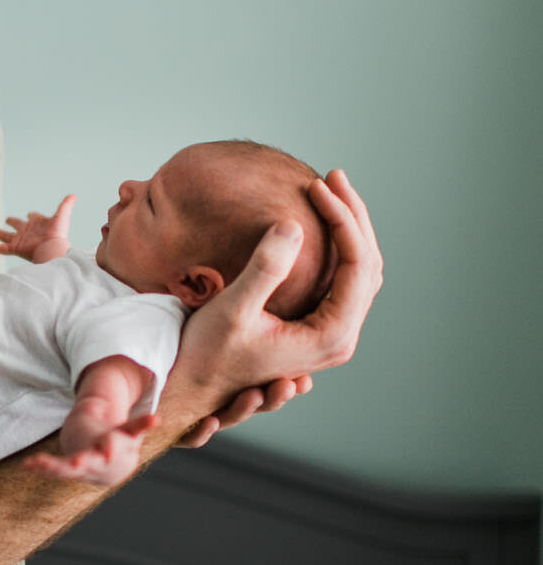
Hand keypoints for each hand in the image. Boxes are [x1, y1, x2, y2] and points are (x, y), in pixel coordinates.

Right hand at [0, 195, 75, 262]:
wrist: (52, 250)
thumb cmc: (57, 234)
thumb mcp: (62, 216)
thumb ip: (66, 205)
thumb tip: (74, 195)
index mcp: (37, 223)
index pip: (33, 217)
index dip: (33, 215)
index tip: (30, 214)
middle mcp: (27, 231)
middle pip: (16, 225)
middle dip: (12, 221)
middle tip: (7, 219)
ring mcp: (19, 240)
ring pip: (4, 235)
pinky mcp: (14, 248)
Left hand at [24, 412, 154, 486]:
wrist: (107, 470)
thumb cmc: (118, 445)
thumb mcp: (129, 434)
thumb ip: (141, 427)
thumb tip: (157, 419)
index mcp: (116, 448)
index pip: (117, 442)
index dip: (116, 442)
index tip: (118, 441)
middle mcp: (98, 461)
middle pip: (92, 461)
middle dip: (85, 461)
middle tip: (80, 461)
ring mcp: (83, 466)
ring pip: (67, 469)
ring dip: (54, 467)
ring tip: (37, 463)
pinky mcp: (68, 469)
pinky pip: (54, 469)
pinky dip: (42, 467)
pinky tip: (28, 464)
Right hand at [168, 168, 381, 438]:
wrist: (195, 387)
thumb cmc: (208, 354)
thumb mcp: (233, 310)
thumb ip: (265, 269)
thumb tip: (293, 225)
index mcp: (329, 335)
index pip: (358, 266)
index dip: (342, 220)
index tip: (316, 188)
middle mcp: (339, 336)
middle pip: (368, 264)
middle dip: (352, 216)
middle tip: (332, 177)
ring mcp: (331, 332)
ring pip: (359, 270)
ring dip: (348, 227)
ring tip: (330, 190)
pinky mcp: (318, 325)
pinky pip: (343, 278)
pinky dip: (337, 245)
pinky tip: (321, 222)